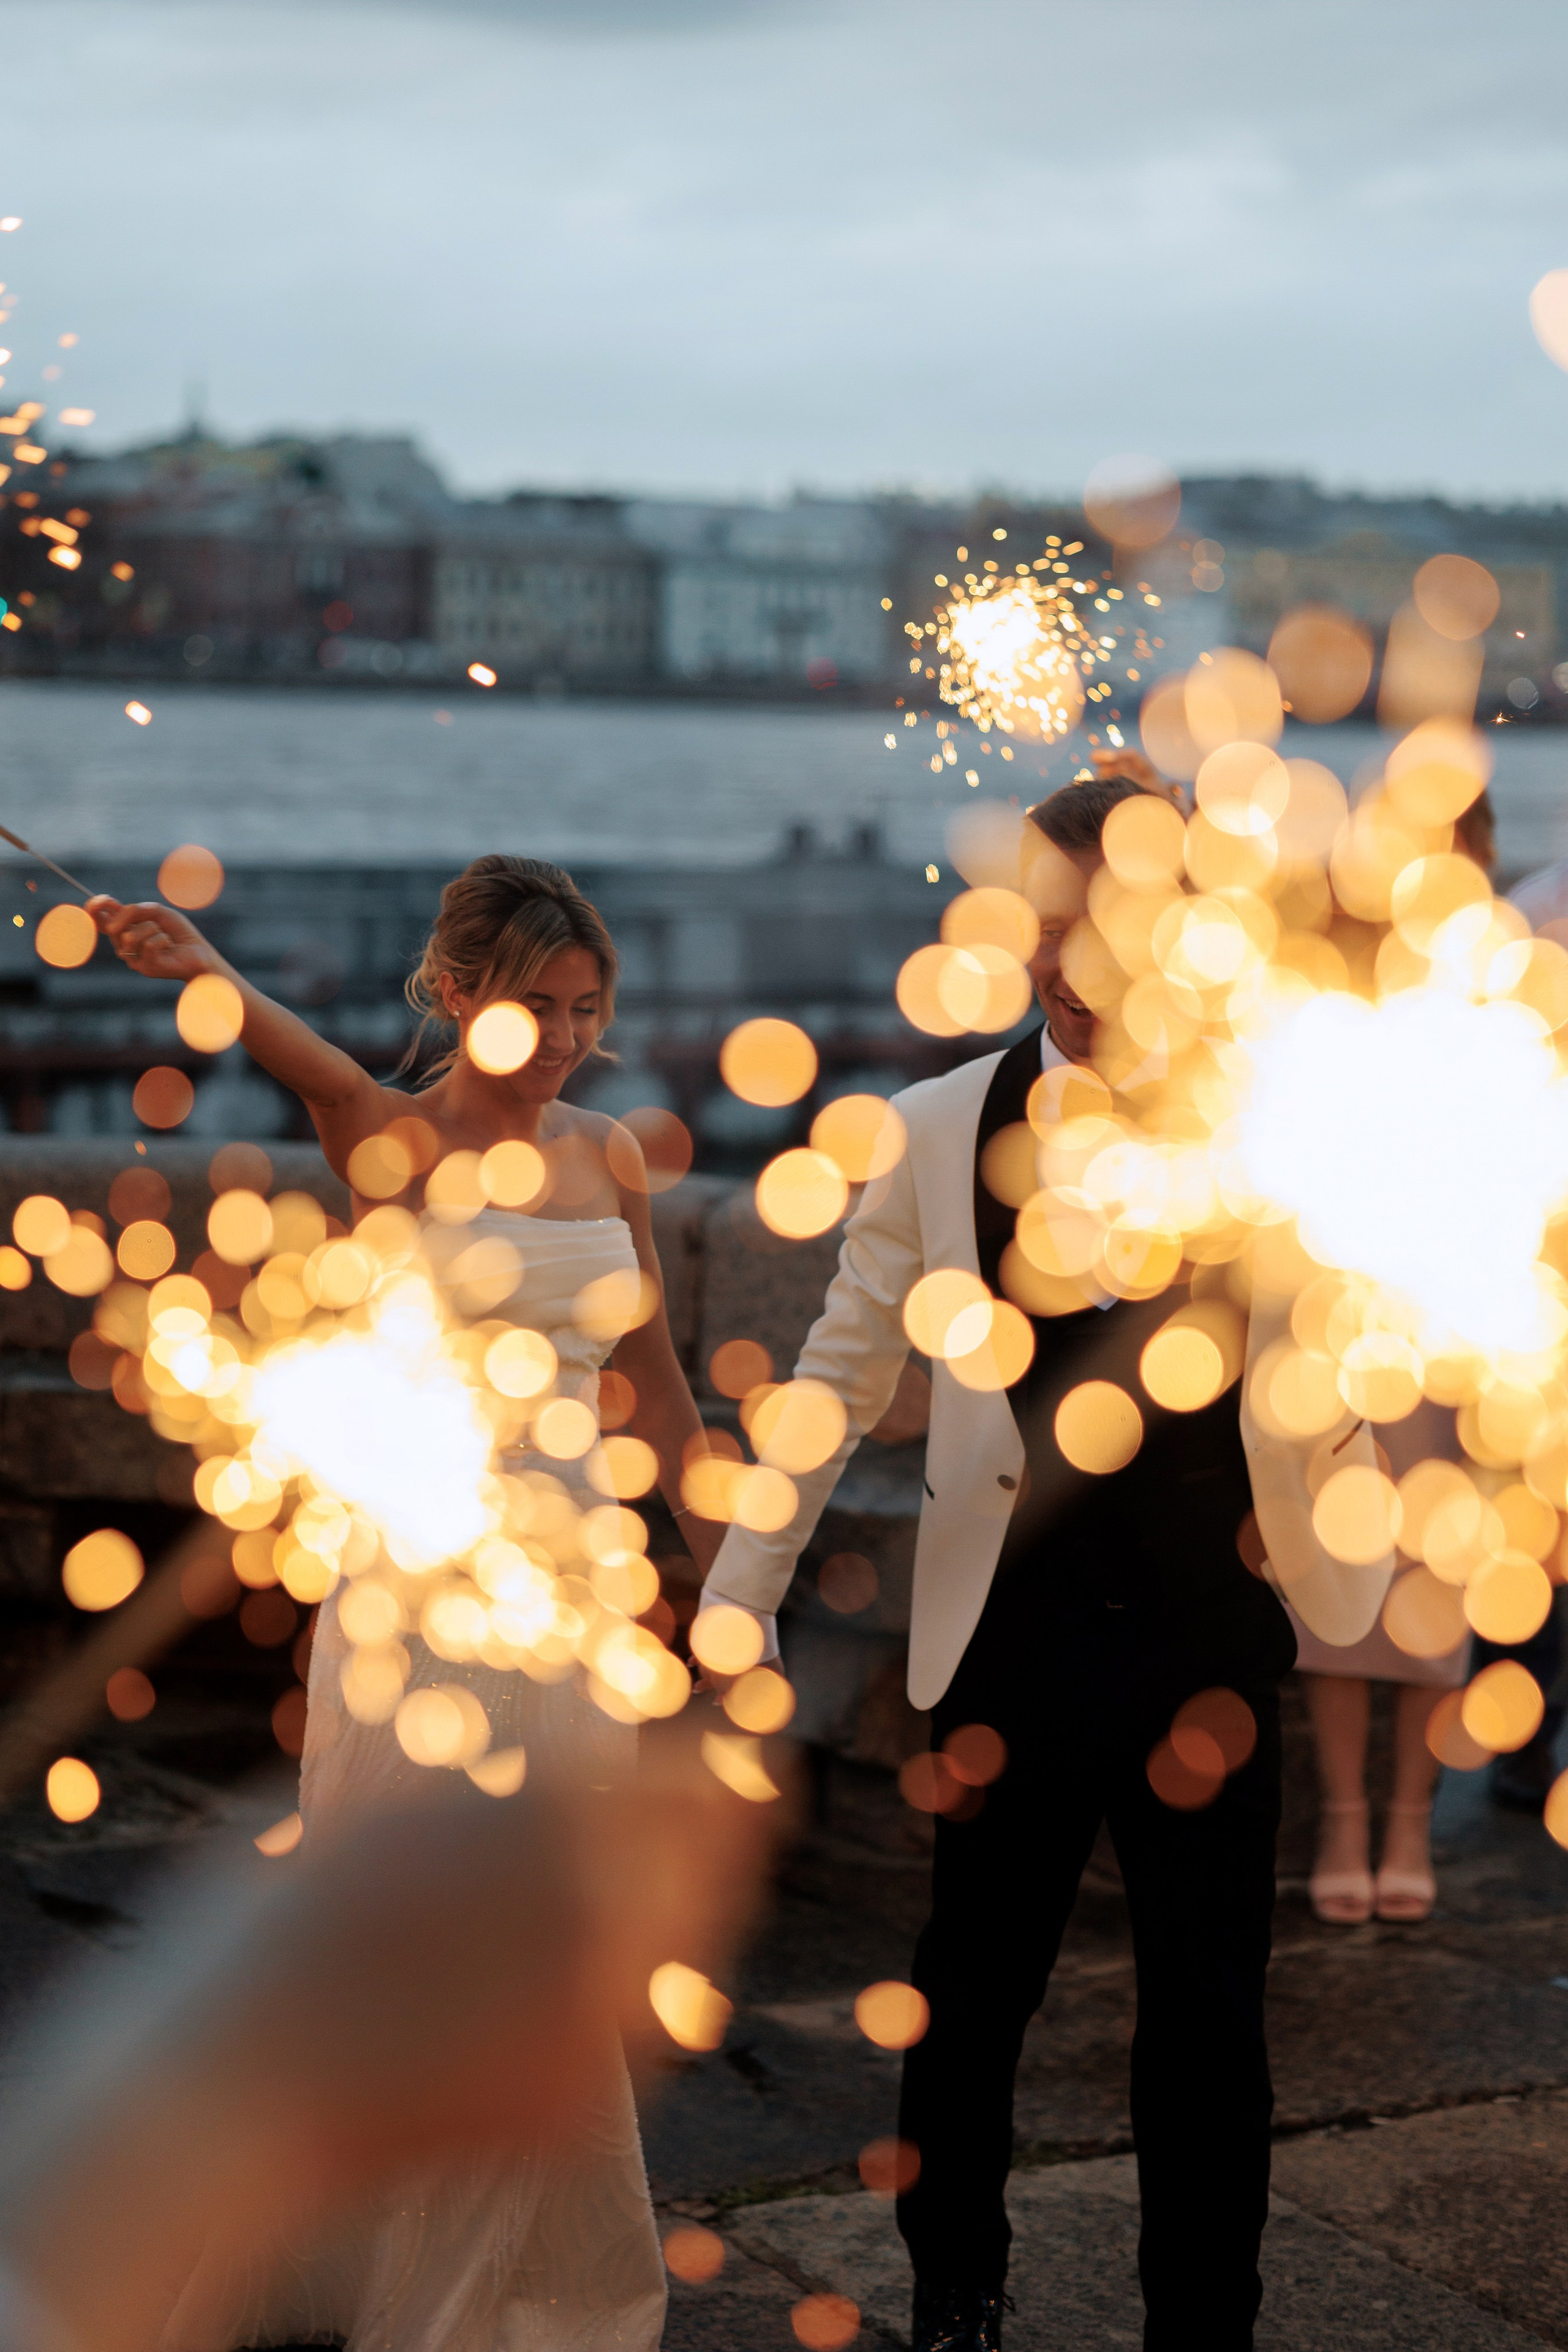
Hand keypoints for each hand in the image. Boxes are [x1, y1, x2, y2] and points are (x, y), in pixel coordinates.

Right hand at [88, 896, 220, 982]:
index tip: (108, 899)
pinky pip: (148, 945)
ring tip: (164, 934)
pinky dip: (162, 939)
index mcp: (124, 931)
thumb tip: (117, 909)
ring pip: (129, 936)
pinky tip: (169, 945)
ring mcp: (133, 959)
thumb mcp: (158, 912)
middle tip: (153, 920)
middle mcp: (123, 946)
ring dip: (152, 928)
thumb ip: (137, 909)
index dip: (95, 908)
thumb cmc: (178, 932)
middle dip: (131, 916)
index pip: (98, 921)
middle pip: (111, 927)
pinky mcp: (146, 968)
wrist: (199, 952)